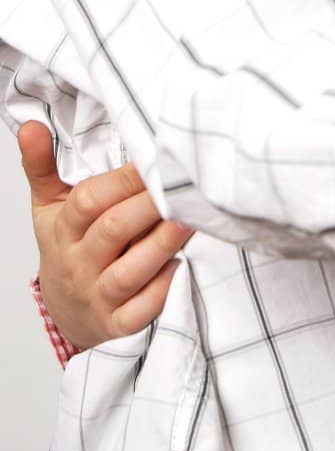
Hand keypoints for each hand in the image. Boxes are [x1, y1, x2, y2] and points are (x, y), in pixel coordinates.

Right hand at [18, 121, 189, 348]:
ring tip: (189, 219)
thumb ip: (43, 165)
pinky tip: (180, 266)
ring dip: (162, 245)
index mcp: (64, 231)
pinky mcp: (119, 324)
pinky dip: (160, 292)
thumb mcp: (49, 206)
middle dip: (148, 206)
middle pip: (113, 231)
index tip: (154, 158)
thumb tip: (30, 126)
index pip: (88, 202)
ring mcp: (99, 296)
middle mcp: (80, 264)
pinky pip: (140, 312)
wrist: (65, 310)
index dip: (122, 180)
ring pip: (129, 272)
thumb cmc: (68, 247)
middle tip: (181, 184)